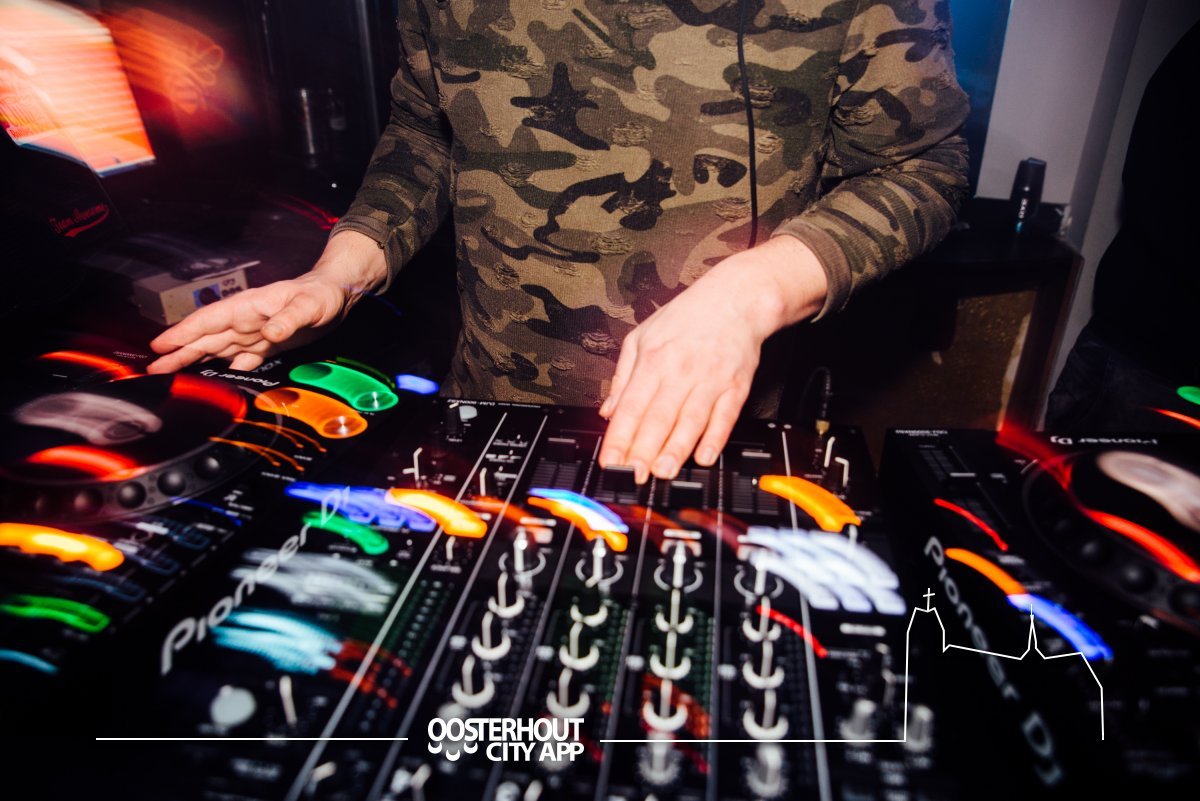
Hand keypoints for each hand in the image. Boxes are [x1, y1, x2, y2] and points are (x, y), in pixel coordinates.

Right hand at [146, 230, 386, 372]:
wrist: (337, 296)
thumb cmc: (321, 295)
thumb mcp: (309, 306)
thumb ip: (289, 319)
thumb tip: (268, 334)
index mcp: (247, 307)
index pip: (208, 320)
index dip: (183, 333)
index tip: (159, 346)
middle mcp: (245, 321)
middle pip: (205, 338)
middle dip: (178, 353)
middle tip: (151, 370)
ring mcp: (253, 333)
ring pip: (216, 349)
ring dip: (193, 361)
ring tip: (169, 375)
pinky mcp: (265, 346)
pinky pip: (238, 359)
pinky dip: (223, 370)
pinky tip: (212, 381)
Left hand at [597, 235, 828, 482]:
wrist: (737, 298)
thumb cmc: (688, 316)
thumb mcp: (642, 336)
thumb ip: (623, 376)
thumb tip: (609, 411)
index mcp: (652, 360)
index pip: (631, 406)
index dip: (619, 437)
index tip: (610, 460)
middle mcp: (680, 371)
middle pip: (658, 417)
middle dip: (643, 450)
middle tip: (632, 475)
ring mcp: (710, 379)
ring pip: (690, 420)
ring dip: (675, 449)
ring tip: (662, 472)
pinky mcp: (736, 385)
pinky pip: (724, 416)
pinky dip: (714, 437)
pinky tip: (704, 456)